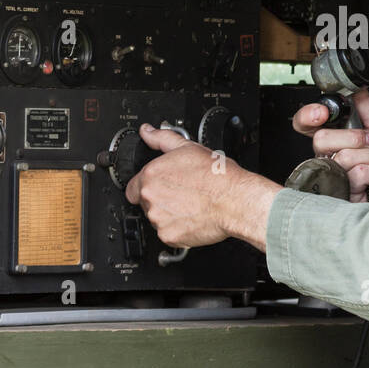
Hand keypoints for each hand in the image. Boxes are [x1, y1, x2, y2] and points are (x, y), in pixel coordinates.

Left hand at [123, 125, 276, 249]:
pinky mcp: (168, 236)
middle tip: (181, 194)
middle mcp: (150, 197)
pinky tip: (192, 217)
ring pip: (157, 218)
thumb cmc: (217, 176)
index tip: (163, 186)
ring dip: (168, 214)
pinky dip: (177, 229)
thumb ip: (162, 138)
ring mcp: (158, 218)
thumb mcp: (189, 148)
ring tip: (189, 205)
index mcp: (151, 175)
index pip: (133, 186)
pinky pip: (167, 234)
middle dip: (160, 199)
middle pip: (145, 202)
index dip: (148, 186)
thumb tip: (148, 131)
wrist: (235, 201)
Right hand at [292, 88, 368, 205]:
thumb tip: (355, 88)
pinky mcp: (346, 194)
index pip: (306, 125)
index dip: (308, 116)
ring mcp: (337, 177)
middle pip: (321, 139)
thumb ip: (366, 106)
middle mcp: (332, 157)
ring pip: (344, 156)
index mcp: (337, 138)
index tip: (323, 112)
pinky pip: (358, 173)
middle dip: (355, 138)